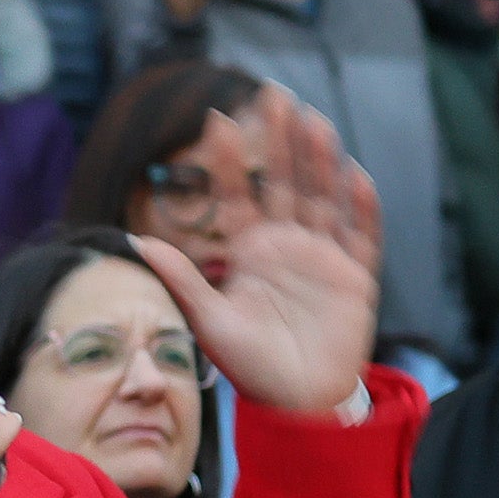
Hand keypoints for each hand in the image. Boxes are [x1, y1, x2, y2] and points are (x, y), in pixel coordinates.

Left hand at [131, 89, 382, 414]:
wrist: (297, 403)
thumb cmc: (250, 365)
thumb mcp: (207, 321)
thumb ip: (181, 279)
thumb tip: (136, 240)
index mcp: (249, 250)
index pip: (239, 194)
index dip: (231, 158)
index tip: (218, 118)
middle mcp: (287, 244)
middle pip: (286, 181)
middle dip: (281, 140)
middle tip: (274, 94)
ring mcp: (324, 257)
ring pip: (324, 197)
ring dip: (320, 160)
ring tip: (313, 121)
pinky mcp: (356, 277)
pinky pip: (362, 235)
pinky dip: (362, 208)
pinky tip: (356, 175)